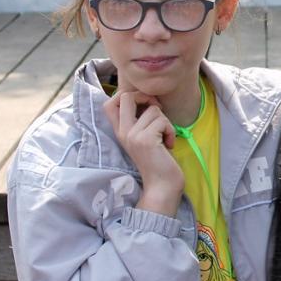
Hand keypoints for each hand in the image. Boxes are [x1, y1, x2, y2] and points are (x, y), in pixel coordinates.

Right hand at [103, 76, 183, 216]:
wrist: (162, 185)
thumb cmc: (159, 161)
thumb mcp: (145, 138)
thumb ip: (141, 121)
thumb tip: (149, 99)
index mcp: (120, 131)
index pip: (109, 103)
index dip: (127, 95)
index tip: (145, 105)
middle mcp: (122, 132)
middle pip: (126, 96)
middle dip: (146, 97)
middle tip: (157, 112)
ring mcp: (132, 136)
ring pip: (153, 109)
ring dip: (166, 122)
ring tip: (164, 139)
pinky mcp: (145, 140)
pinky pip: (163, 121)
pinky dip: (171, 131)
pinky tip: (168, 145)